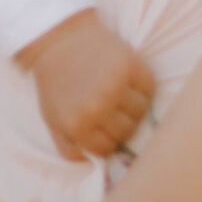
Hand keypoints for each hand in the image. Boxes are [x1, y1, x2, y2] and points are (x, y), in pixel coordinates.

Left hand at [20, 9, 155, 162]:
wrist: (59, 39)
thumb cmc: (56, 81)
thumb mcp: (52, 118)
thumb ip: (68, 145)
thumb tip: (90, 162)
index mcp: (77, 124)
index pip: (108, 149)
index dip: (107, 140)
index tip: (104, 128)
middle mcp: (98, 107)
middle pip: (128, 131)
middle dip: (121, 124)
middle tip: (112, 109)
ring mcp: (116, 85)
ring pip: (142, 112)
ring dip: (134, 106)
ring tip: (121, 94)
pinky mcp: (130, 65)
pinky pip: (149, 88)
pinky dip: (143, 86)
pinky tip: (129, 79)